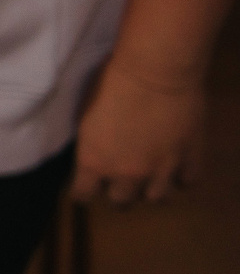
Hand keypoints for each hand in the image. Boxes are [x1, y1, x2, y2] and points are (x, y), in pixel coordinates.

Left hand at [74, 54, 208, 203]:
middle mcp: (127, 173)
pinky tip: (177, 167)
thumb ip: (91, 145)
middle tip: (120, 180)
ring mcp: (162, 169)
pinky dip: (182, 177)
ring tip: (150, 176)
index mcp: (95, 162)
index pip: (84, 195)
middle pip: (121, 202)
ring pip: (156, 198)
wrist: (155, 71)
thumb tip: (93, 154)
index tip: (85, 187)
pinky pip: (187, 181)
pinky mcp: (190, 158)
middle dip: (119, 193)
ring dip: (151, 189)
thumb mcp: (85, 117)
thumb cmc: (111, 84)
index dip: (84, 191)